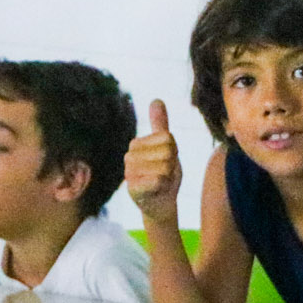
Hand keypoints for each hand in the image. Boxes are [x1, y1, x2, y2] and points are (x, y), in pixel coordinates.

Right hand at [126, 100, 182, 222]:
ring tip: (161, 182)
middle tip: (165, 174)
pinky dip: (163, 186)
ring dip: (169, 177)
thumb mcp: (167, 147)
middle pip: (167, 152)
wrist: (160, 203)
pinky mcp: (133, 189)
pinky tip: (156, 190)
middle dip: (172, 165)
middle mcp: (129, 156)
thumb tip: (156, 99)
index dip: (174, 151)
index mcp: (136, 143)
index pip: (168, 138)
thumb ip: (160, 124)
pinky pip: (158, 179)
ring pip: (164, 166)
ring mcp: (129, 173)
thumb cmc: (164, 174)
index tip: (167, 161)